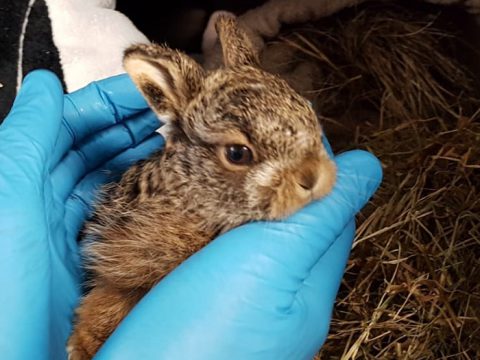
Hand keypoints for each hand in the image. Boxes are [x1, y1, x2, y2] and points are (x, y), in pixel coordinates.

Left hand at [0, 70, 162, 359]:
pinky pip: (112, 207)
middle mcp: (38, 197)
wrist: (17, 353)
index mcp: (18, 176)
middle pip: (89, 146)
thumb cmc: (3, 286)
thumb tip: (43, 86)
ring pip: (104, 174)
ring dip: (136, 152)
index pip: (66, 123)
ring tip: (170, 138)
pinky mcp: (82, 251)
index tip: (146, 90)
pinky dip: (135, 188)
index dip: (107, 102)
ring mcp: (62, 225)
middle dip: (128, 123)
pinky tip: (158, 178)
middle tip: (170, 112)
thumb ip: (25, 139)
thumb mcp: (9, 198)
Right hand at [95, 149, 381, 357]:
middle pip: (289, 215)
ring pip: (251, 228)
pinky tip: (193, 202)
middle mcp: (277, 290)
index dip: (313, 158)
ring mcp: (236, 294)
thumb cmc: (209, 336)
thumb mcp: (276, 266)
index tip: (287, 122)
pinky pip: (216, 245)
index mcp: (306, 282)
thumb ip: (321, 218)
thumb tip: (369, 168)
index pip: (328, 204)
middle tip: (246, 137)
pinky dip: (210, 216)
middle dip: (274, 173)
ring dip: (240, 192)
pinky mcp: (197, 295)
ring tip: (219, 160)